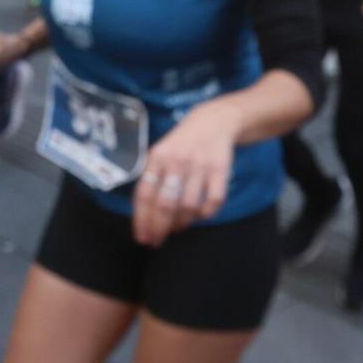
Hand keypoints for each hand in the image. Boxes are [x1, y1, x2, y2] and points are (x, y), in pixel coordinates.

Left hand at [132, 103, 234, 247]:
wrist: (214, 121)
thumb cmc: (182, 144)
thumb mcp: (161, 153)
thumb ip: (152, 179)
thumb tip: (145, 217)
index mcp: (157, 157)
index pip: (144, 194)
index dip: (141, 220)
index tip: (142, 238)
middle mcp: (177, 161)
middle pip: (165, 204)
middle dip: (159, 228)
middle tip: (156, 241)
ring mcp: (200, 165)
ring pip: (188, 206)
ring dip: (181, 223)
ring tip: (177, 228)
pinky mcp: (220, 169)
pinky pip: (213, 201)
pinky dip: (205, 214)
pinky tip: (198, 215)